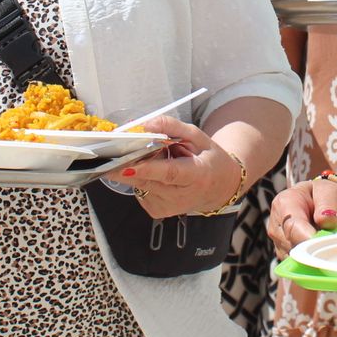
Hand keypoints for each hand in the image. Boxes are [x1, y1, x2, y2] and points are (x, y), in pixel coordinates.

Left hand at [104, 116, 245, 218]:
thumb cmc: (208, 159)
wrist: (218, 189)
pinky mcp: (157, 212)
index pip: (169, 173)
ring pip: (138, 183)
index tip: (126, 165)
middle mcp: (181, 196)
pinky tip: (155, 173)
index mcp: (197, 175)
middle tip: (118, 149)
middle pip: (147, 179)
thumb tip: (145, 125)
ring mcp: (168, 207)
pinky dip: (142, 177)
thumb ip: (171, 126)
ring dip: (138, 168)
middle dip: (129, 162)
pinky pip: (139, 190)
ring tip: (156, 159)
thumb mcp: (197, 136)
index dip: (147, 168)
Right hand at [267, 177, 336, 258]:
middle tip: (332, 245)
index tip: (325, 245)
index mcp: (284, 204)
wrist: (323, 202)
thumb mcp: (330, 192)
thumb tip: (325, 221)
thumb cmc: (325, 195)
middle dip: (314, 249)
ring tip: (326, 242)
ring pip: (295, 258)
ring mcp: (278, 242)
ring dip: (313, 255)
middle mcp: (276, 225)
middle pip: (293, 246)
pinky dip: (311, 261)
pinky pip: (297, 264)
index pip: (292, 227)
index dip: (309, 239)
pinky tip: (320, 250)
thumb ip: (328, 204)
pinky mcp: (284, 254)